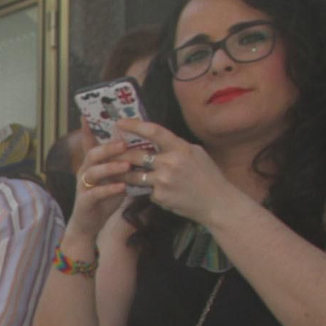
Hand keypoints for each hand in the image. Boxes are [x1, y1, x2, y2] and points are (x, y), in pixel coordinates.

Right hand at [66, 128, 133, 241]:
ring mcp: (83, 186)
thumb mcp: (113, 177)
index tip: (89, 115)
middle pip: (93, 154)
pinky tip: (121, 187)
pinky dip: (109, 189)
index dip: (89, 129)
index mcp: (92, 164)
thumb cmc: (104, 198)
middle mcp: (85, 172)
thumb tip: (140, 145)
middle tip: (124, 143)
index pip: (91, 143)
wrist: (89, 224)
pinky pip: (95, 192)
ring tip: (126, 166)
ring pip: (93, 172)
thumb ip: (121, 162)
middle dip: (109, 148)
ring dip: (111, 167)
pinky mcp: (84, 201)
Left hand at [114, 119, 238, 225]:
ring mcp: (163, 180)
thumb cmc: (208, 176)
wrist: (216, 202)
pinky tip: (161, 193)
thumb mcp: (196, 154)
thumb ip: (175, 147)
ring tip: (116, 175)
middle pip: (135, 156)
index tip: (119, 123)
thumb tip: (156, 139)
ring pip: (134, 176)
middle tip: (108, 155)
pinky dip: (149, 191)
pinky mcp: (159, 196)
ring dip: (124, 176)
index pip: (154, 131)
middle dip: (119, 156)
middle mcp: (170, 162)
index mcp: (181, 148)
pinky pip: (147, 191)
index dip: (134, 126)